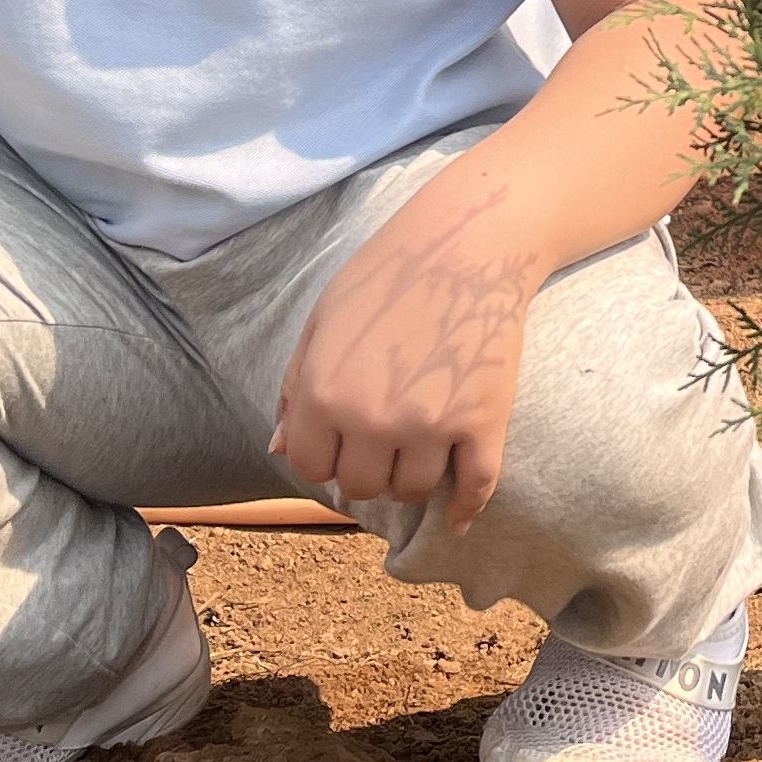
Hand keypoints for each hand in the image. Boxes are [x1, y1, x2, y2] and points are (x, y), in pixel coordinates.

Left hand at [269, 210, 542, 531]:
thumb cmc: (386, 275)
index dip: (325, 459)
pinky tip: (458, 518)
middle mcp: (371, 418)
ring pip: (413, 490)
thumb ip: (295, 388)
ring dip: (412, 478)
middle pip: (361, 487)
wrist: (466, 243)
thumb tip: (279, 450)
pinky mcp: (482, 422)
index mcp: (323, 393)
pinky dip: (465, 509)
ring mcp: (430, 424)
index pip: (310, 468)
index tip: (343, 444)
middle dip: (368, 470)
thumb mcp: (321, 322)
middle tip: (383, 445)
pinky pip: (475, 487)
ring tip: (418, 450)